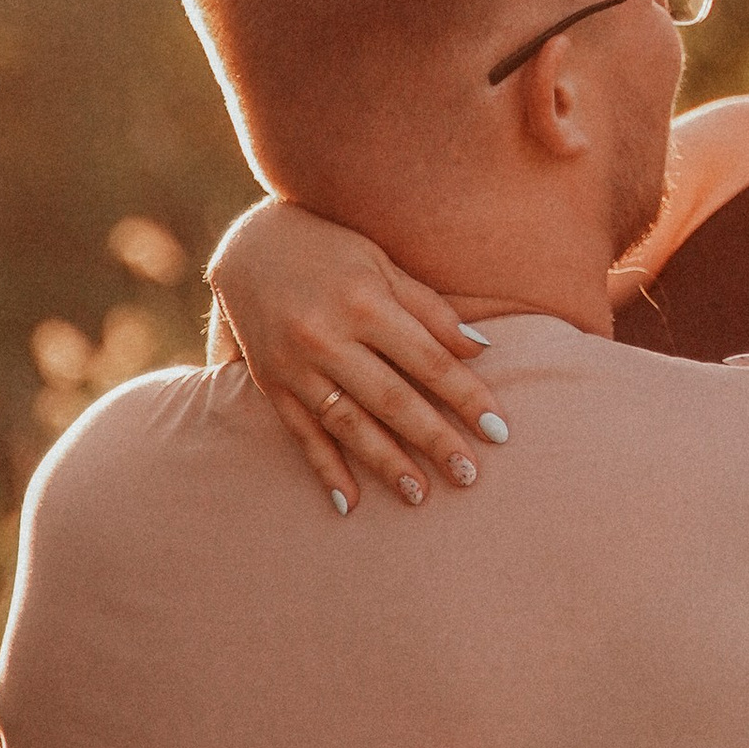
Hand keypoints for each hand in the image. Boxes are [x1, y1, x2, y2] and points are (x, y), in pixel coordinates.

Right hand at [208, 202, 501, 516]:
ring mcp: (295, 365)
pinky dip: (325, 469)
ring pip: (349, 424)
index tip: (499, 431)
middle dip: (434, 440)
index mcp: (365, 302)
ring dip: (386, 463)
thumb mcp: (384, 264)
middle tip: (469, 476)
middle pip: (392, 399)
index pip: (429, 360)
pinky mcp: (272, 384)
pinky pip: (302, 434)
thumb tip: (480, 350)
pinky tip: (350, 502)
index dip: (467, 397)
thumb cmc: (333, 250)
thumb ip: (430, 309)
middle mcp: (328, 337)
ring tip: (419, 496)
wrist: (249, 246)